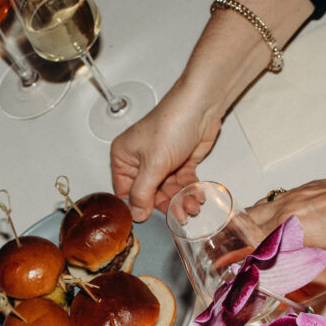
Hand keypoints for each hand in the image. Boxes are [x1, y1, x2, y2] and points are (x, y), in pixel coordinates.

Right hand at [110, 85, 221, 221]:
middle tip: (180, 215)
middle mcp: (141, 160)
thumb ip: (143, 193)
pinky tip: (196, 196)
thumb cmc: (171, 123)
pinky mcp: (180, 162)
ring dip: (181, 200)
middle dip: (167, 205)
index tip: (151, 218)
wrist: (201, 107)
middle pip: (151, 194)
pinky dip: (189, 191)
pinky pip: (182, 183)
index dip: (139, 206)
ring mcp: (161, 162)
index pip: (126, 191)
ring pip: (169, 190)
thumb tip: (136, 214)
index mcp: (124, 157)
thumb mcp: (153, 164)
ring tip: (192, 206)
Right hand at [245, 156, 325, 297]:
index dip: (231, 262)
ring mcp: (299, 192)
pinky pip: (278, 202)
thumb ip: (308, 286)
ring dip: (251, 229)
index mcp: (290, 227)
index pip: (246, 246)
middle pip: (244, 223)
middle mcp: (287, 205)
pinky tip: (286, 233)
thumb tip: (286, 299)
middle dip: (235, 244)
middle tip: (236, 264)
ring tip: (257, 251)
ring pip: (260, 210)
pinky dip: (271, 218)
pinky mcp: (313, 187)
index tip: (222, 273)